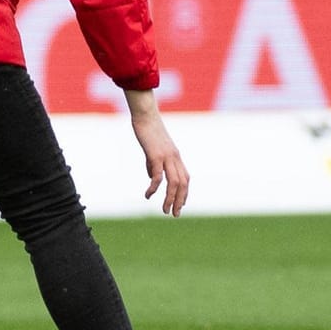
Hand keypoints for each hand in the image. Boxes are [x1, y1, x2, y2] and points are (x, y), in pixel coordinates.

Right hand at [125, 89, 188, 216]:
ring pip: (174, 183)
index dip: (184, 193)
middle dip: (180, 201)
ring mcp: (167, 157)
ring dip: (171, 199)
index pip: (185, 178)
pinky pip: (158, 176)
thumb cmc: (147, 130)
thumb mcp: (152, 149)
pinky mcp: (156, 155)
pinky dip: (154, 188)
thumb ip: (153, 163)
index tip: (180, 205)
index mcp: (175, 156)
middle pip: (183, 184)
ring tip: (165, 211)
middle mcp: (175, 158)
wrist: (145, 115)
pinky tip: (148, 195)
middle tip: (175, 214)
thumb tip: (152, 177)